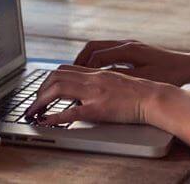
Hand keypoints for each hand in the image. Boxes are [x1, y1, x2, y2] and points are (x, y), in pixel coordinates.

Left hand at [23, 64, 171, 126]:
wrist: (156, 97)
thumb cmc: (143, 91)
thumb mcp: (118, 81)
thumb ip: (102, 82)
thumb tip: (88, 91)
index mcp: (98, 72)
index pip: (66, 68)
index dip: (51, 78)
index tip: (44, 89)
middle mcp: (93, 78)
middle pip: (56, 75)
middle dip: (41, 89)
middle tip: (35, 102)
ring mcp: (94, 92)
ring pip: (57, 88)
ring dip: (41, 100)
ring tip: (34, 111)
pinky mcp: (97, 108)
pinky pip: (69, 112)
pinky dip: (53, 116)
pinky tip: (46, 121)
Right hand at [74, 39, 189, 85]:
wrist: (189, 67)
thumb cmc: (170, 74)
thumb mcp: (145, 79)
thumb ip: (122, 77)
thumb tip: (99, 78)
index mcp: (128, 50)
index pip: (97, 55)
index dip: (83, 68)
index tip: (72, 79)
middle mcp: (127, 44)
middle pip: (93, 47)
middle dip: (79, 60)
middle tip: (67, 74)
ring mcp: (129, 45)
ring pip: (99, 47)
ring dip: (86, 59)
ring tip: (76, 74)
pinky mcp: (132, 50)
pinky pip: (107, 51)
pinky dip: (97, 60)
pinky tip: (94, 73)